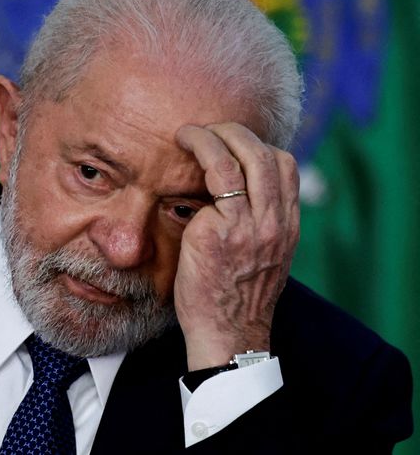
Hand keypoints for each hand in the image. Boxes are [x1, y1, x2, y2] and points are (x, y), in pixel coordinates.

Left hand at [174, 123, 299, 369]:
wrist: (228, 335)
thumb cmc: (235, 299)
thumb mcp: (261, 259)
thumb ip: (256, 226)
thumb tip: (233, 200)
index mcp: (286, 226)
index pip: (286, 167)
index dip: (259, 146)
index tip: (233, 144)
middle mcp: (273, 221)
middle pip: (265, 154)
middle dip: (235, 131)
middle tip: (208, 130)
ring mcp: (248, 225)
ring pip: (240, 157)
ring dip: (212, 136)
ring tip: (188, 133)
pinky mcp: (219, 231)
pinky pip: (212, 178)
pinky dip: (198, 154)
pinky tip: (179, 152)